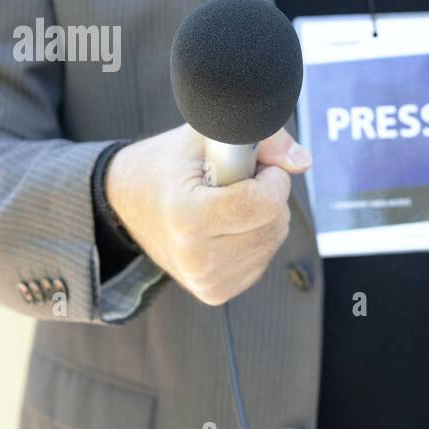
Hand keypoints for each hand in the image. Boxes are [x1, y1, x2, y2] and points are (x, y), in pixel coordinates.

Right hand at [105, 124, 311, 304]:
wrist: (125, 204)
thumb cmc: (167, 165)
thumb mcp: (205, 136)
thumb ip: (261, 138)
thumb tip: (303, 162)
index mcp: (188, 218)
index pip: (264, 203)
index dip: (270, 178)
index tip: (253, 166)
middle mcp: (197, 259)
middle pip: (274, 222)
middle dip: (268, 195)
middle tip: (234, 183)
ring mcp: (208, 281)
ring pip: (274, 239)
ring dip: (264, 215)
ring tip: (225, 203)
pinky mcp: (217, 292)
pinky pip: (264, 256)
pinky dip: (255, 235)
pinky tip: (225, 226)